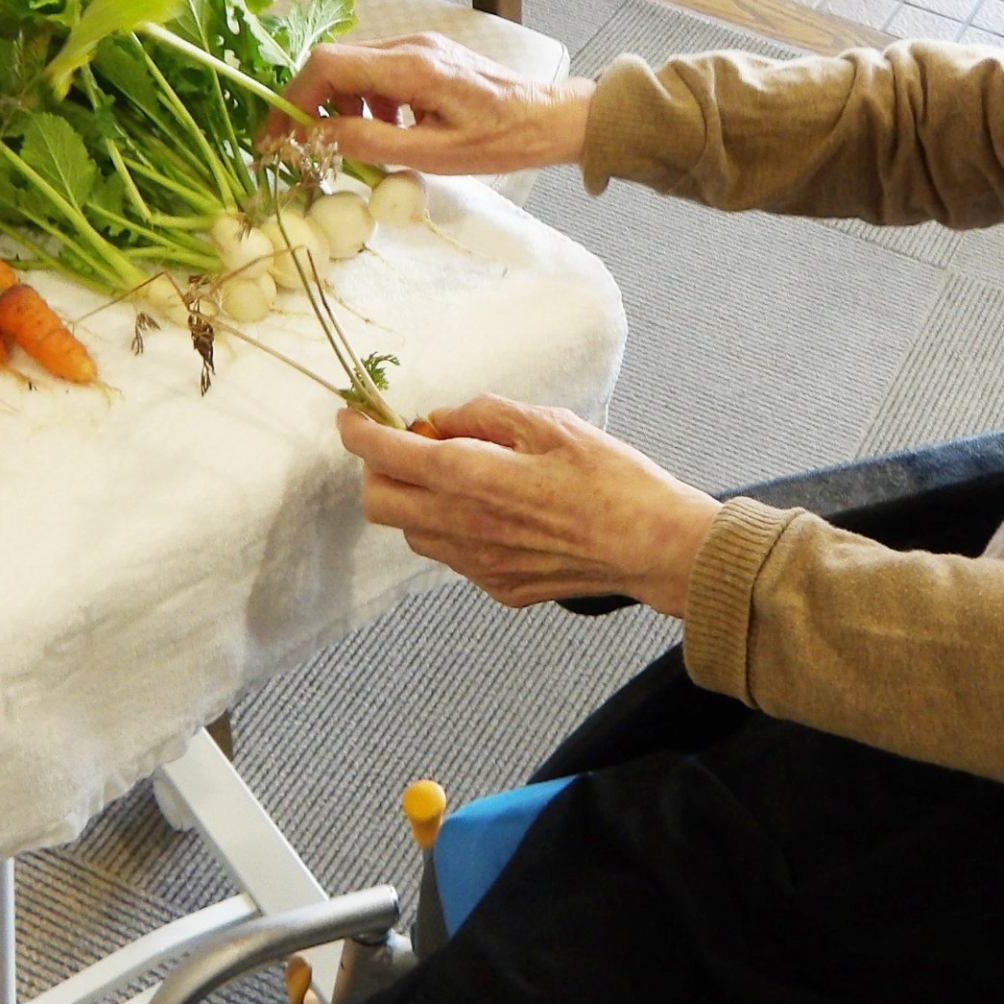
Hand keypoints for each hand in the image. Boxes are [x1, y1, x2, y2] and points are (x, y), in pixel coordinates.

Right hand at [266, 34, 595, 175]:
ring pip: (355, 69)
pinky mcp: (428, 57)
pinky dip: (369, 102)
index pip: (328, 65)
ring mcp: (420, 47)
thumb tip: (315, 138)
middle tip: (307, 149)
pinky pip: (379, 73)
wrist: (552, 119)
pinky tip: (391, 129)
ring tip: (360, 144)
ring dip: (343, 107)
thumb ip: (371, 143)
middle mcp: (410, 46)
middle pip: (336, 64)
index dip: (293, 99)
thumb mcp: (434, 154)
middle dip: (313, 106)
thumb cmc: (502, 141)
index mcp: (411, 66)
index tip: (277, 137)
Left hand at [338, 395, 720, 616]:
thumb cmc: (612, 480)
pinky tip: (494, 510)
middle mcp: (465, 528)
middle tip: (408, 445)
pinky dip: (453, 527)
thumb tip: (442, 418)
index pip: (388, 455)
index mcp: (474, 478)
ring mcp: (479, 565)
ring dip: (417, 501)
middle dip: (379, 470)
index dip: (359, 433)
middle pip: (380, 504)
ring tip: (461, 476)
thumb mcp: (551, 423)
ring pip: (413, 533)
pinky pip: (452, 556)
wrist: (652, 546)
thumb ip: (485, 416)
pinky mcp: (499, 587)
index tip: (352, 418)